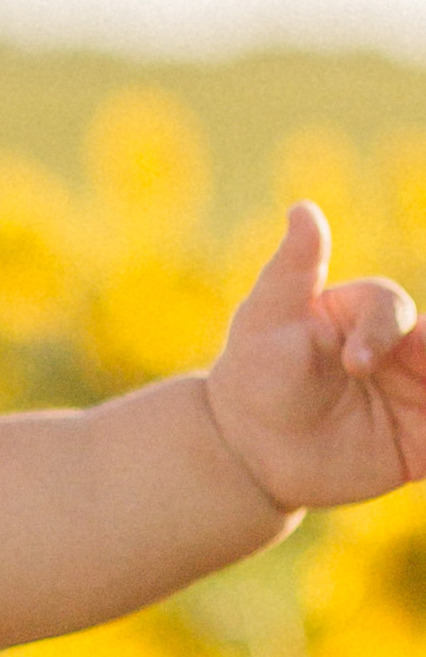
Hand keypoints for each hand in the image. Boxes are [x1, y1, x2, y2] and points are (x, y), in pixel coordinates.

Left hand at [204, 201, 425, 508]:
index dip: (381, 332)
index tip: (354, 362)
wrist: (248, 447)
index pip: (393, 310)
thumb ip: (294, 268)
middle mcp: (403, 351)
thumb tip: (303, 209)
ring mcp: (415, 396)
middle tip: (422, 362)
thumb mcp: (266, 318)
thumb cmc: (255, 371)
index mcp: (370, 314)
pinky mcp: (419, 444)